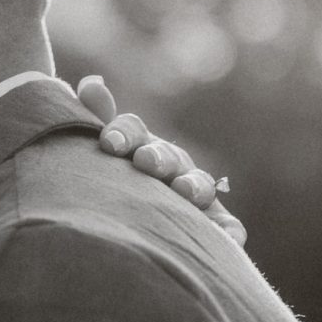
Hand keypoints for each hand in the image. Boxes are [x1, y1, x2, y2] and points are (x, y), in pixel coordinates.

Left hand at [73, 75, 246, 245]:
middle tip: (145, 161)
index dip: (122, 133)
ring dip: (193, 186)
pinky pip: (226, 227)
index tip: (108, 143)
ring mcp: (193, 192)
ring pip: (199, 186)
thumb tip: (92, 83)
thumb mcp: (102, 152)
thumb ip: (95, 120)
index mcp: (139, 145)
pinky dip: (228, 231)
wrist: (131, 219)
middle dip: (157, 158)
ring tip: (184, 191)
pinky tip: (229, 239)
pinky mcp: (214, 223)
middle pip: (167, 156)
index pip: (132, 130)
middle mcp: (171, 164)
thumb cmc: (111, 179)